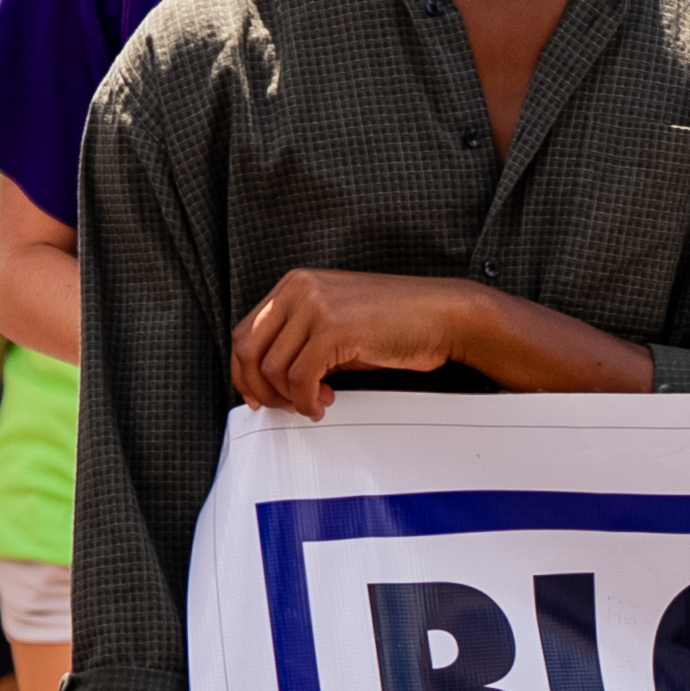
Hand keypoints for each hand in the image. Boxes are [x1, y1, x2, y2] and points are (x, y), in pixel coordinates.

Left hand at [231, 271, 477, 417]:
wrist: (444, 316)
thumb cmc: (398, 322)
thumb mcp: (337, 324)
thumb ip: (300, 342)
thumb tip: (270, 380)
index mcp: (296, 284)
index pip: (246, 332)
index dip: (245, 372)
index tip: (259, 395)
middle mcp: (300, 288)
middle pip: (249, 350)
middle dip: (260, 388)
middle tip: (281, 406)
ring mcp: (316, 305)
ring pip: (274, 368)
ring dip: (290, 398)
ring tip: (315, 402)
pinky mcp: (334, 328)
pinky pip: (300, 378)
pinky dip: (306, 400)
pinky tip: (323, 403)